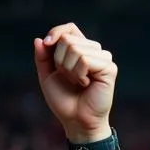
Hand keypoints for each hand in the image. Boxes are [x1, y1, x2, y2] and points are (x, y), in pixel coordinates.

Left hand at [34, 25, 114, 143]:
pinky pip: (85, 60)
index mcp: (80, 50)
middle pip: (68, 39)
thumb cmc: (64, 101)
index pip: (70, 28)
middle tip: (69, 78)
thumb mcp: (47, 76)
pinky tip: (86, 84)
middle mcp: (94, 52)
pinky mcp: (109, 68)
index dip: (57, 32)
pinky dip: (79, 74)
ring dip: (69, 69)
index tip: (47, 44)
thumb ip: (43, 57)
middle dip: (60, 60)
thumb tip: (40, 40)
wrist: (76, 121)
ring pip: (76, 48)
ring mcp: (103, 59)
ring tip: (78, 82)